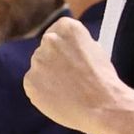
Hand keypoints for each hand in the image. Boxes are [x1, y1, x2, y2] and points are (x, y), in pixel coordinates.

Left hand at [22, 16, 122, 133]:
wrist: (102, 106)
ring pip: (39, 69)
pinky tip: (59, 99)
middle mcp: (49, 40)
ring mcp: (37, 61)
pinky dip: (43, 93)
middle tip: (68, 77)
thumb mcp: (95, 50)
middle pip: (46, 49)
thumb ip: (76, 45)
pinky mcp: (30, 81)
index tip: (69, 57)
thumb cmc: (103, 80)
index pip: (58, 32)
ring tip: (68, 91)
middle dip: (54, 62)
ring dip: (48, 78)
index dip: (63, 47)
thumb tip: (67, 48)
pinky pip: (33, 86)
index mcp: (67, 27)